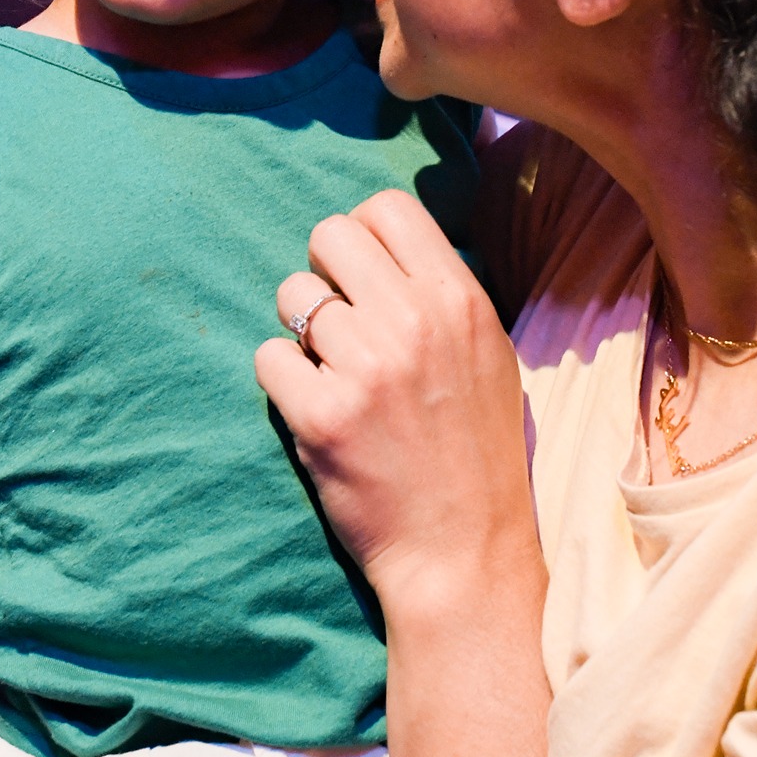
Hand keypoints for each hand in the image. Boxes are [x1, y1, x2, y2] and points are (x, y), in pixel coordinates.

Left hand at [257, 191, 532, 610]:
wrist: (462, 548)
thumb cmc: (477, 452)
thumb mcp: (489, 354)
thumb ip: (441, 296)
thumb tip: (383, 249)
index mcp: (459, 300)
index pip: (387, 208)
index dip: (363, 236)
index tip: (363, 275)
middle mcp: (412, 322)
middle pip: (328, 235)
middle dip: (323, 273)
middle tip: (337, 320)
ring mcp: (364, 368)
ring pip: (291, 296)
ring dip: (301, 331)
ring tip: (331, 372)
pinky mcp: (320, 416)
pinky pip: (268, 358)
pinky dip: (283, 381)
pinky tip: (315, 407)